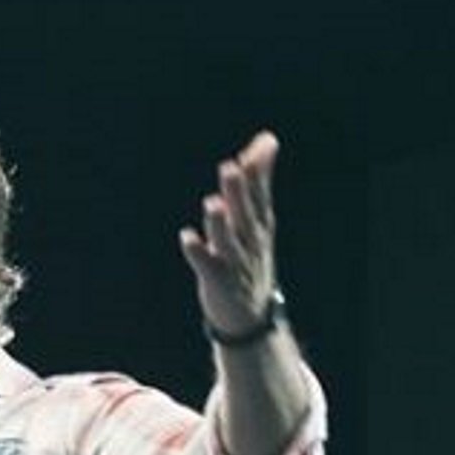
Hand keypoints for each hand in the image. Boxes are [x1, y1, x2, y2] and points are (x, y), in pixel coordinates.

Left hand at [178, 130, 279, 338]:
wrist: (249, 316)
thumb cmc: (249, 255)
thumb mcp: (258, 218)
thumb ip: (259, 179)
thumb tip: (267, 139)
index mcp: (259, 224)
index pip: (261, 194)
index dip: (260, 171)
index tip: (264, 144)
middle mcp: (250, 242)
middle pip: (245, 214)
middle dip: (239, 192)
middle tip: (231, 167)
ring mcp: (236, 263)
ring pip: (228, 241)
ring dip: (220, 223)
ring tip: (212, 203)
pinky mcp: (218, 282)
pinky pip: (208, 267)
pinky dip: (199, 253)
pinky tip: (187, 238)